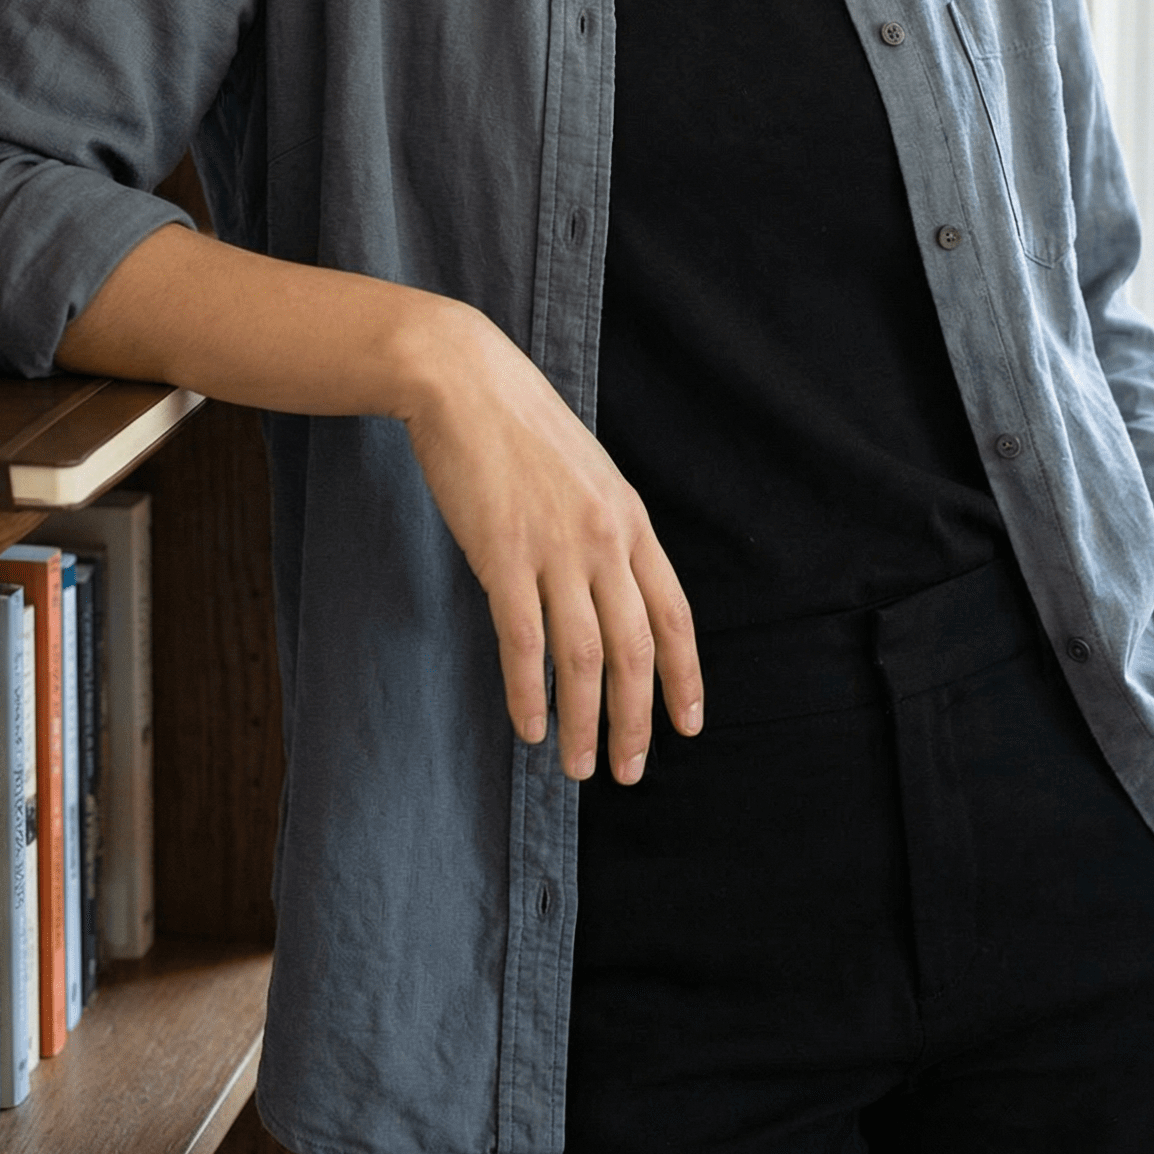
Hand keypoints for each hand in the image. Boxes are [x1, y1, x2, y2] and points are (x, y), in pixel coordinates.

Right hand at [392, 294, 703, 784]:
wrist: (466, 382)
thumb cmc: (522, 428)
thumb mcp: (589, 475)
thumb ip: (607, 531)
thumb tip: (616, 591)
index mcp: (631, 520)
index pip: (674, 616)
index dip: (684, 678)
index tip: (688, 726)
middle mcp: (604, 539)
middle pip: (635, 651)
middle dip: (636, 722)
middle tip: (627, 771)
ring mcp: (555, 548)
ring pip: (584, 658)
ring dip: (585, 722)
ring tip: (580, 767)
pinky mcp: (503, 554)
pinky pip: (523, 643)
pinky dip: (529, 694)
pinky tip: (531, 728)